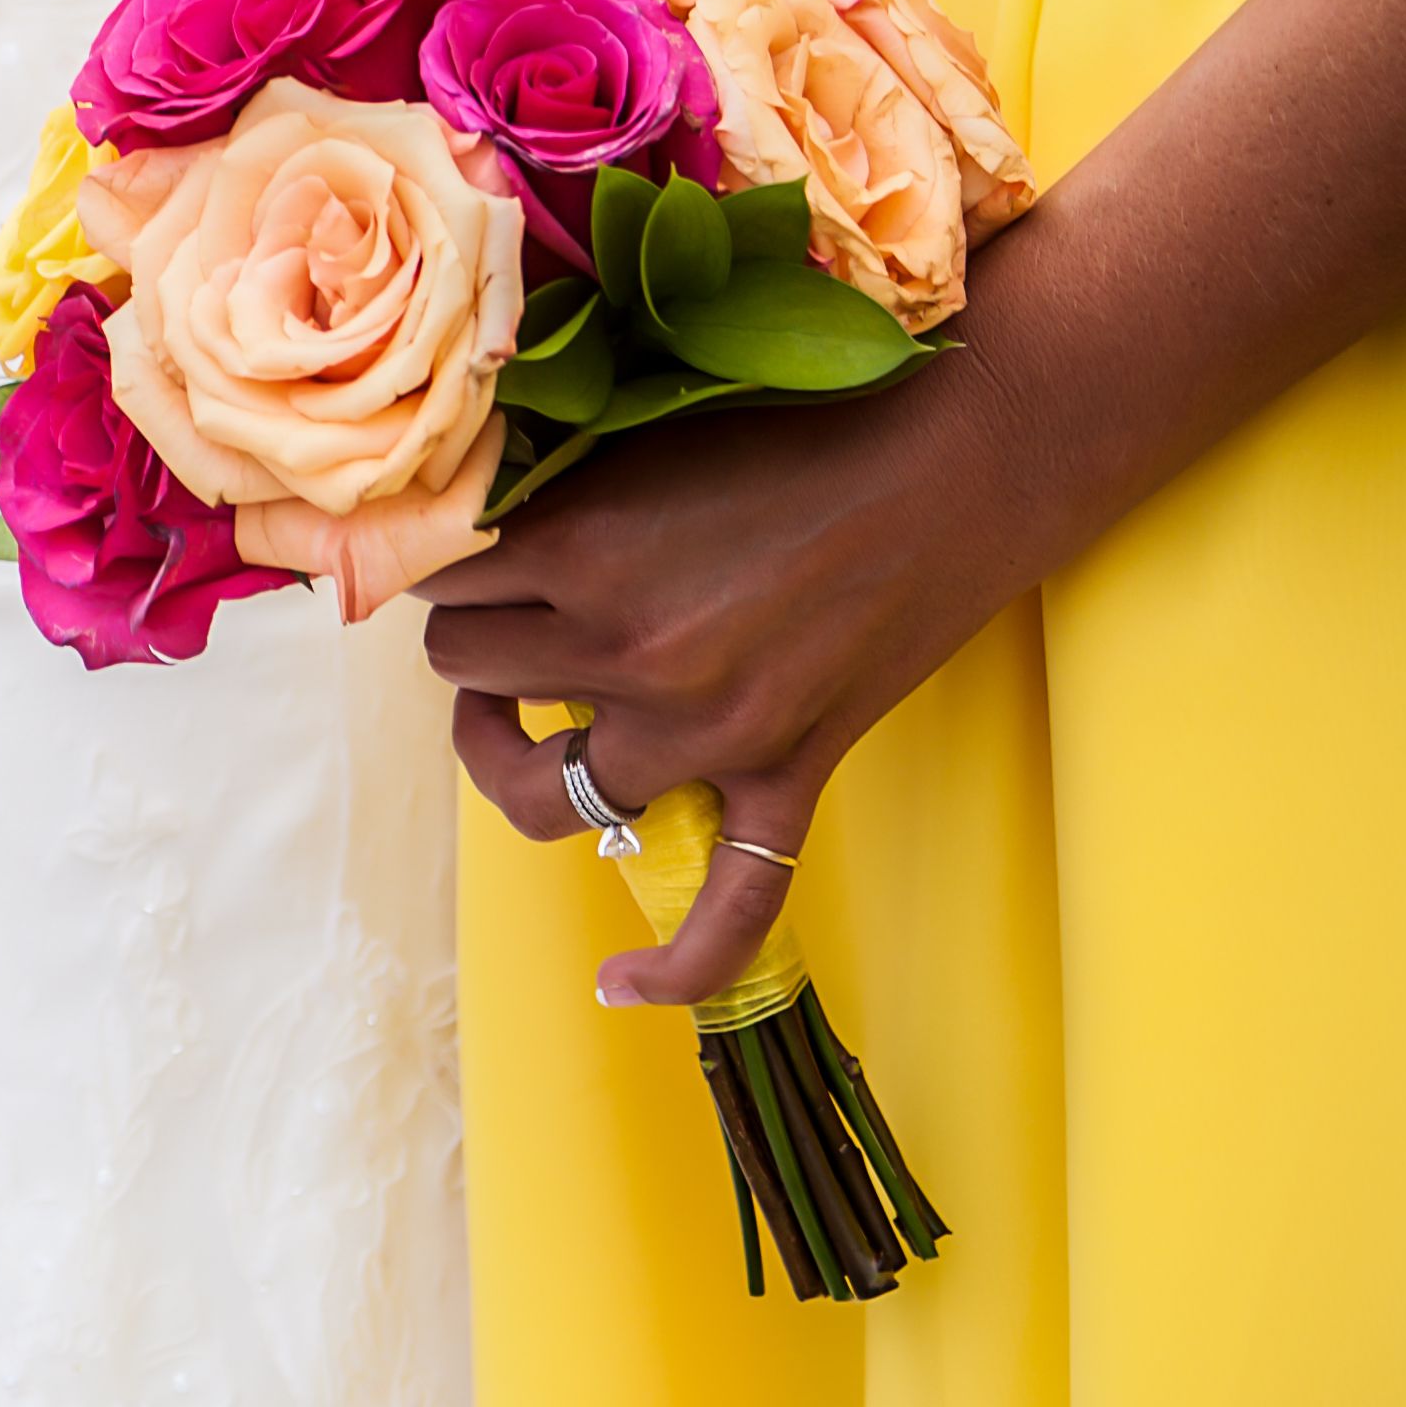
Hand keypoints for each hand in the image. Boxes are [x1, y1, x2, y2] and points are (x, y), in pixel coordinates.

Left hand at [412, 339, 1040, 1006]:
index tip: (464, 553)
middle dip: (474, 641)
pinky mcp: (787, 777)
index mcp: (581, 549)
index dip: (445, 563)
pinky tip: (618, 985)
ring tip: (519, 715)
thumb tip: (458, 526)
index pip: (442, 580)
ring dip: (514, 751)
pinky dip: (671, 965)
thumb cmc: (804, 421)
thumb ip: (549, 493)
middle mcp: (630, 653)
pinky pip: (729, 910)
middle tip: (500, 613)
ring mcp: (709, 732)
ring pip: (540, 786)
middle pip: (468, 671)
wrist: (963, 454)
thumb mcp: (642, 438)